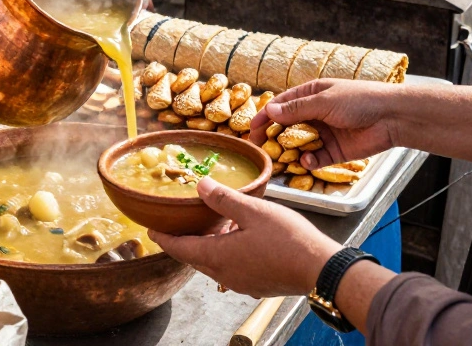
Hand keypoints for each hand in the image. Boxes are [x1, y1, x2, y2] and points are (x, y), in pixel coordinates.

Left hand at [148, 178, 339, 296]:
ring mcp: (242, 282)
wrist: (320, 269)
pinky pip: (232, 268)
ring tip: (211, 226)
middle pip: (194, 258)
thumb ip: (224, 199)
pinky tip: (239, 239)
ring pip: (214, 264)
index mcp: (218, 256)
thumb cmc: (288, 240)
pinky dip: (227, 254)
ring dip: (208, 246)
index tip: (151, 231)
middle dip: (184, 242)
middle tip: (177, 225)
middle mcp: (225, 274)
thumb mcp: (253, 211)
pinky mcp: (257, 285)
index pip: (179, 248)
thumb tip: (200, 186)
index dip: (163, 238)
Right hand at [249, 79, 401, 170]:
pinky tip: (306, 161)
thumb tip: (270, 111)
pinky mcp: (335, 151)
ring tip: (280, 159)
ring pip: (299, 144)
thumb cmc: (359, 100)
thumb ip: (297, 109)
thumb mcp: (324, 101)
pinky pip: (316, 158)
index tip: (252, 129)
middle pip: (287, 126)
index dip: (266, 116)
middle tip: (260, 148)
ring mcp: (325, 133)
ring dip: (290, 151)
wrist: (392, 117)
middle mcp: (316, 113)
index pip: (282, 105)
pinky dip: (309, 161)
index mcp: (312, 94)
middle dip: (273, 137)